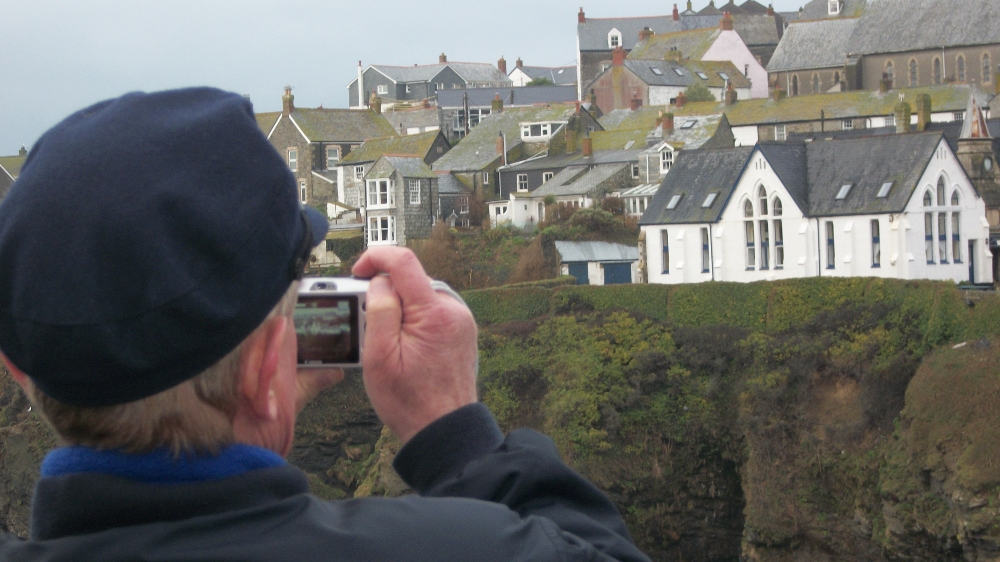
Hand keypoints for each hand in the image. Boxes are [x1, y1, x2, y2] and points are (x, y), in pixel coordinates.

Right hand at [352, 247, 477, 443]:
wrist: (444, 428)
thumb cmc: (409, 400)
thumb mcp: (379, 356)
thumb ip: (378, 310)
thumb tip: (380, 282)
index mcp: (433, 312)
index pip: (404, 261)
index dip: (375, 257)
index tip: (357, 271)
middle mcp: (453, 309)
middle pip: (411, 279)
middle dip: (385, 291)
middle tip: (365, 319)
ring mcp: (461, 319)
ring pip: (420, 295)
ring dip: (399, 307)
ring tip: (386, 340)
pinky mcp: (461, 330)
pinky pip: (431, 311)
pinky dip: (413, 318)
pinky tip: (403, 344)